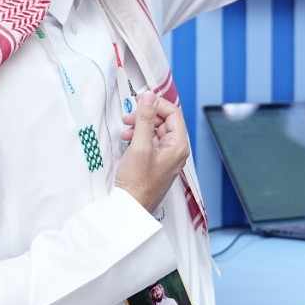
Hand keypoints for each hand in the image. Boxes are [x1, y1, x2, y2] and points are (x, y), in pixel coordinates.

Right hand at [115, 92, 189, 211]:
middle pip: (165, 121)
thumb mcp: (140, 145)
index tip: (140, 102)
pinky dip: (139, 137)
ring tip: (126, 130)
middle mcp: (176, 151)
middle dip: (146, 116)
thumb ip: (145, 119)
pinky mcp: (156, 163)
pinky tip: (127, 140)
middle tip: (129, 117)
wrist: (130, 207)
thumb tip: (149, 97)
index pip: (173, 113)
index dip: (156, 105)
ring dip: (140, 126)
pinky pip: (150, 142)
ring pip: (156, 131)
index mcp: (178, 145)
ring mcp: (166, 157)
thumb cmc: (137, 183)